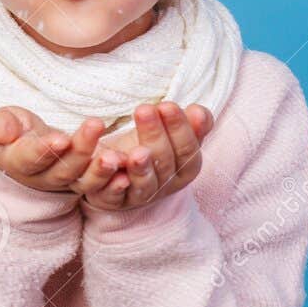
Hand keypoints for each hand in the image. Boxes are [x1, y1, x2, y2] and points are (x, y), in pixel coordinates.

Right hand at [0, 106, 106, 193]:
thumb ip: (1, 125)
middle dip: (80, 150)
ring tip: (115, 156)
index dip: (44, 149)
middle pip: (62, 169)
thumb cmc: (15, 131)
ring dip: (100, 169)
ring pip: (83, 180)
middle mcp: (42, 178)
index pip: (30, 158)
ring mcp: (66, 182)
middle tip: (96, 125)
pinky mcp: (86, 181)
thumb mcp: (4, 123)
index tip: (61, 137)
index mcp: (17, 162)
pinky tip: (128, 165)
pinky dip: (115, 178)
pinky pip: (101, 184)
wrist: (28, 151)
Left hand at [73, 102, 213, 213]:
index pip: (188, 151)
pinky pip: (111, 193)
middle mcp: (163, 186)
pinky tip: (109, 161)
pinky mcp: (111, 200)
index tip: (167, 106)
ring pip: (143, 184)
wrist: (117, 172)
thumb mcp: (172, 134)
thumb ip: (190, 124)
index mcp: (183, 170)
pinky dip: (110, 179)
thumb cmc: (150, 147)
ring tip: (136, 151)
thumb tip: (198, 112)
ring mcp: (138, 196)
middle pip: (163, 164)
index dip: (180, 129)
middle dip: (154, 136)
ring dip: (140, 167)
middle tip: (144, 110)